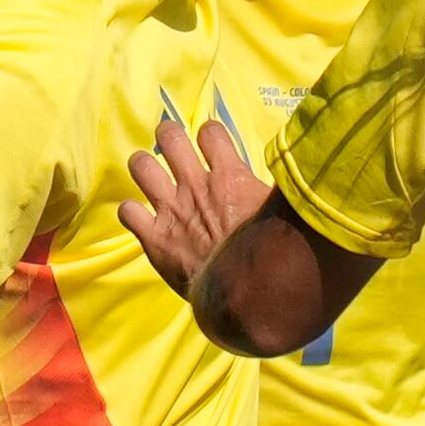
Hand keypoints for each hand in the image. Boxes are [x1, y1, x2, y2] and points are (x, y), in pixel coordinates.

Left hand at [121, 118, 274, 296]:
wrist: (244, 293)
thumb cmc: (269, 254)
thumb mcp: (282, 212)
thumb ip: (280, 190)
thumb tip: (297, 174)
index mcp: (229, 176)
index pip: (211, 132)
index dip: (210, 135)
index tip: (211, 144)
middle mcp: (195, 185)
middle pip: (170, 137)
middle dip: (168, 135)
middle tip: (172, 143)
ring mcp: (171, 210)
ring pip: (141, 166)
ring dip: (144, 167)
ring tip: (150, 172)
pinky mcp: (154, 237)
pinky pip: (127, 211)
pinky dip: (132, 211)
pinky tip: (141, 217)